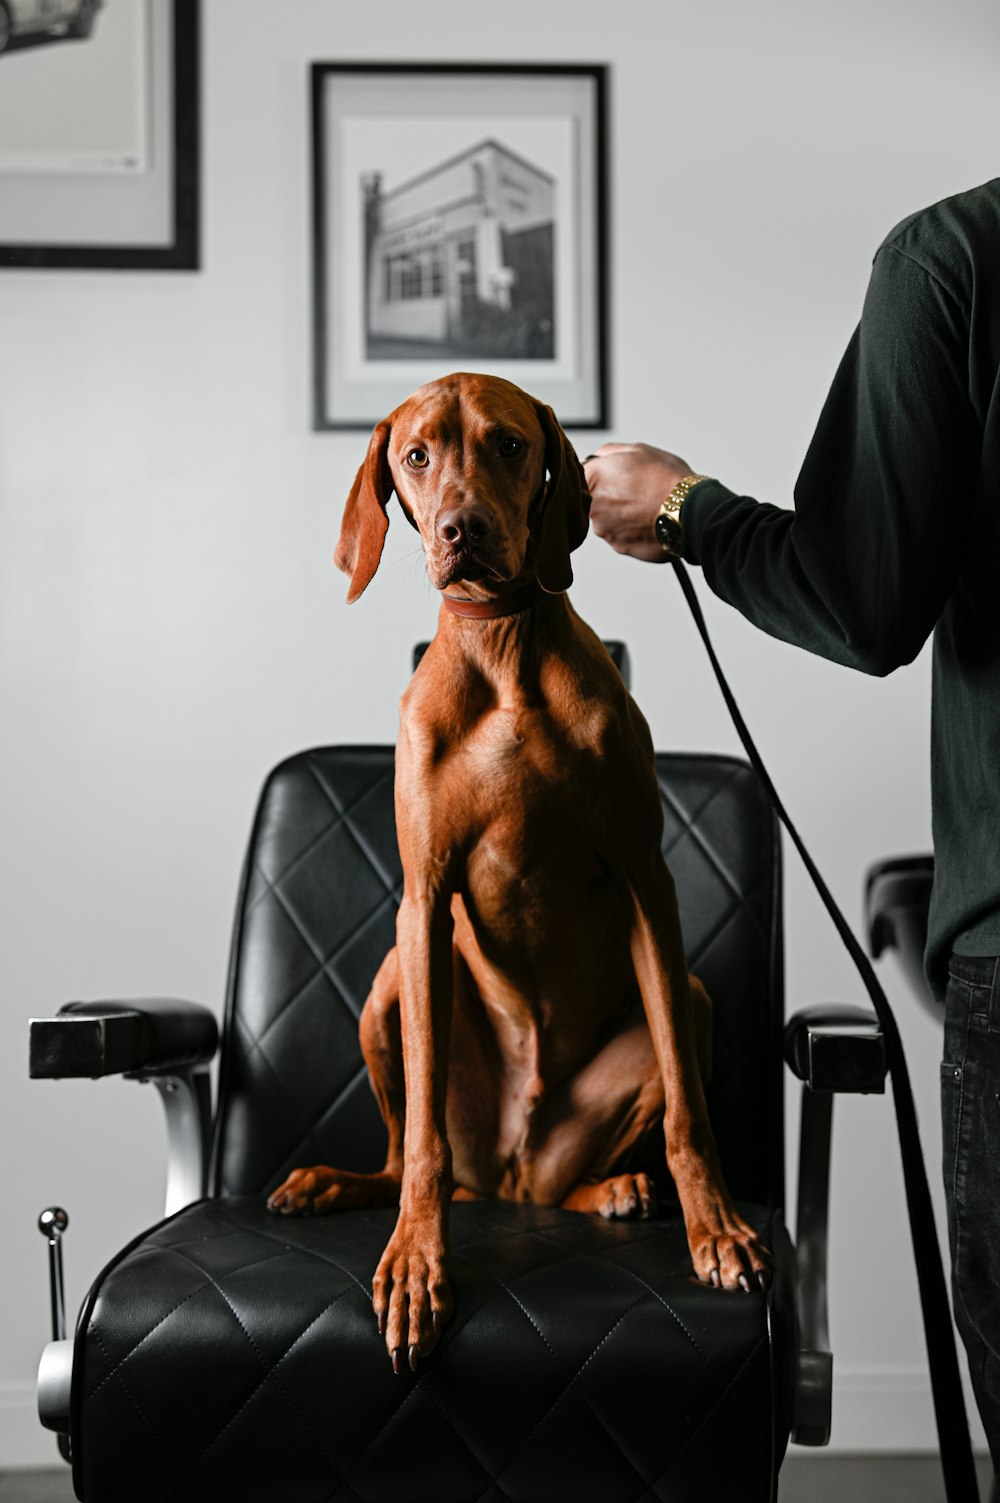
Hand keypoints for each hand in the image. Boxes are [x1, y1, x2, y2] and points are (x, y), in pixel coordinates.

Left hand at [584, 442, 695, 562]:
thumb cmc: (666, 479)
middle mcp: (592, 507)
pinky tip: (649, 520)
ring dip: (622, 515)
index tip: (607, 476)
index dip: (595, 475)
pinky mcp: (619, 547)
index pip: (579, 476)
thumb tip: (598, 457)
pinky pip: (622, 536)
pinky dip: (633, 530)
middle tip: (634, 491)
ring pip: (608, 520)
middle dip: (609, 496)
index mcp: (592, 478)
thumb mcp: (638, 450)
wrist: (688, 511)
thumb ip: (608, 452)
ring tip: (646, 506)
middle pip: (592, 501)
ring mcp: (605, 529)